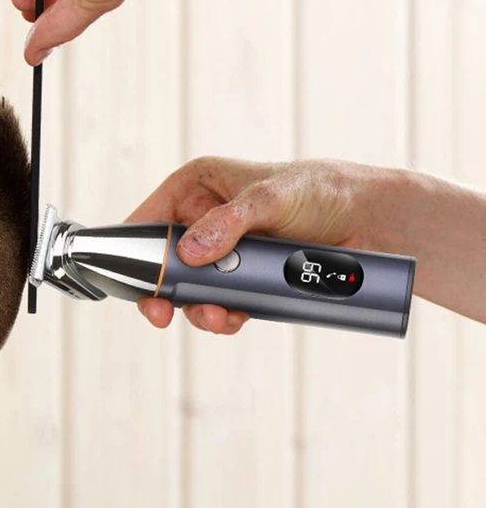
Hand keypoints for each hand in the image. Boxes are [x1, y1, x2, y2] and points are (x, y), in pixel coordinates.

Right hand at [127, 157, 385, 334]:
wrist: (373, 221)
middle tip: (164, 315)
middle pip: (163, 265)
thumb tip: (189, 254)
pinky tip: (232, 319)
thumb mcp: (271, 197)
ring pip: (191, 291)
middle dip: (165, 292)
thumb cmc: (322, 189)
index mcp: (196, 188)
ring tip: (217, 317)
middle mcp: (203, 221)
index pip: (149, 222)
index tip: (138, 282)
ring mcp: (224, 254)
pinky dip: (222, 316)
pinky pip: (221, 304)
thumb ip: (229, 222)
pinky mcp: (244, 280)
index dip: (134, 253)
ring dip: (198, 309)